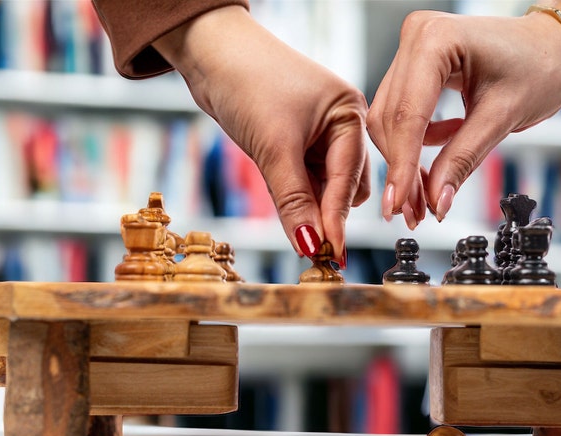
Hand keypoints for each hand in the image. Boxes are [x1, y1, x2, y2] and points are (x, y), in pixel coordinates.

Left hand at [154, 6, 369, 264]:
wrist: (210, 53)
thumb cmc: (248, 80)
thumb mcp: (274, 147)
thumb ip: (294, 201)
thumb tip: (310, 245)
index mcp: (350, 115)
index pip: (350, 179)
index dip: (337, 219)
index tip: (332, 255)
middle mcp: (341, 125)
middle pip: (346, 188)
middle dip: (327, 213)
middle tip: (309, 244)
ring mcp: (320, 135)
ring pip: (325, 188)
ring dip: (310, 206)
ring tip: (291, 219)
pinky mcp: (297, 143)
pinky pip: (306, 181)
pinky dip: (296, 196)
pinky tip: (286, 205)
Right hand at [367, 2, 560, 226]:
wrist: (554, 48)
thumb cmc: (541, 66)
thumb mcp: (502, 118)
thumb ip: (462, 160)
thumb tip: (435, 200)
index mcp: (436, 40)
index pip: (408, 116)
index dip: (402, 166)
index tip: (398, 204)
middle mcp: (417, 37)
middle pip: (390, 120)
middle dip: (401, 170)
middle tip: (412, 211)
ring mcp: (412, 50)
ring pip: (389, 121)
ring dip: (404, 162)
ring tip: (426, 193)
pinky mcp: (413, 66)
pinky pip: (400, 115)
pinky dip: (414, 144)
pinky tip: (441, 150)